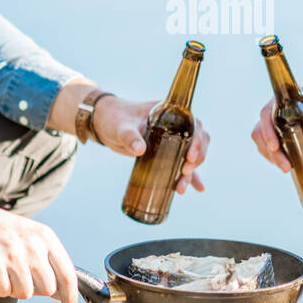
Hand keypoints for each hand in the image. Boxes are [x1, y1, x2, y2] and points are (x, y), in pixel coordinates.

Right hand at [0, 208, 78, 302]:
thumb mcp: (30, 239)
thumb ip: (48, 262)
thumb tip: (61, 293)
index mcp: (46, 238)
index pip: (66, 274)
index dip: (69, 296)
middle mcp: (33, 245)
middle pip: (46, 288)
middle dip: (33, 288)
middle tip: (16, 276)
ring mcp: (14, 254)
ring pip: (25, 293)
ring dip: (12, 288)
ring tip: (2, 270)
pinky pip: (3, 291)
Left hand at [94, 96, 209, 194]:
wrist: (104, 124)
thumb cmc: (114, 119)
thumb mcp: (122, 127)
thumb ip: (130, 136)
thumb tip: (140, 150)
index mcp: (170, 113)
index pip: (194, 125)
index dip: (197, 141)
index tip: (190, 156)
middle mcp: (175, 126)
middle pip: (197, 141)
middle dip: (196, 159)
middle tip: (185, 171)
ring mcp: (171, 140)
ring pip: (191, 155)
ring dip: (191, 173)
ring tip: (181, 189)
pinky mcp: (165, 153)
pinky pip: (181, 164)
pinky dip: (189, 176)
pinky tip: (195, 188)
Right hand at [251, 88, 302, 172]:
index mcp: (285, 99)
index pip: (266, 113)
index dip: (266, 130)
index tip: (275, 146)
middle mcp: (276, 110)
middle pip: (261, 130)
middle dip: (270, 150)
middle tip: (286, 166)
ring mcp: (276, 124)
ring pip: (262, 141)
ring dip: (270, 156)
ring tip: (287, 168)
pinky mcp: (279, 135)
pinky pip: (268, 147)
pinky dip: (273, 158)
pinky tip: (285, 166)